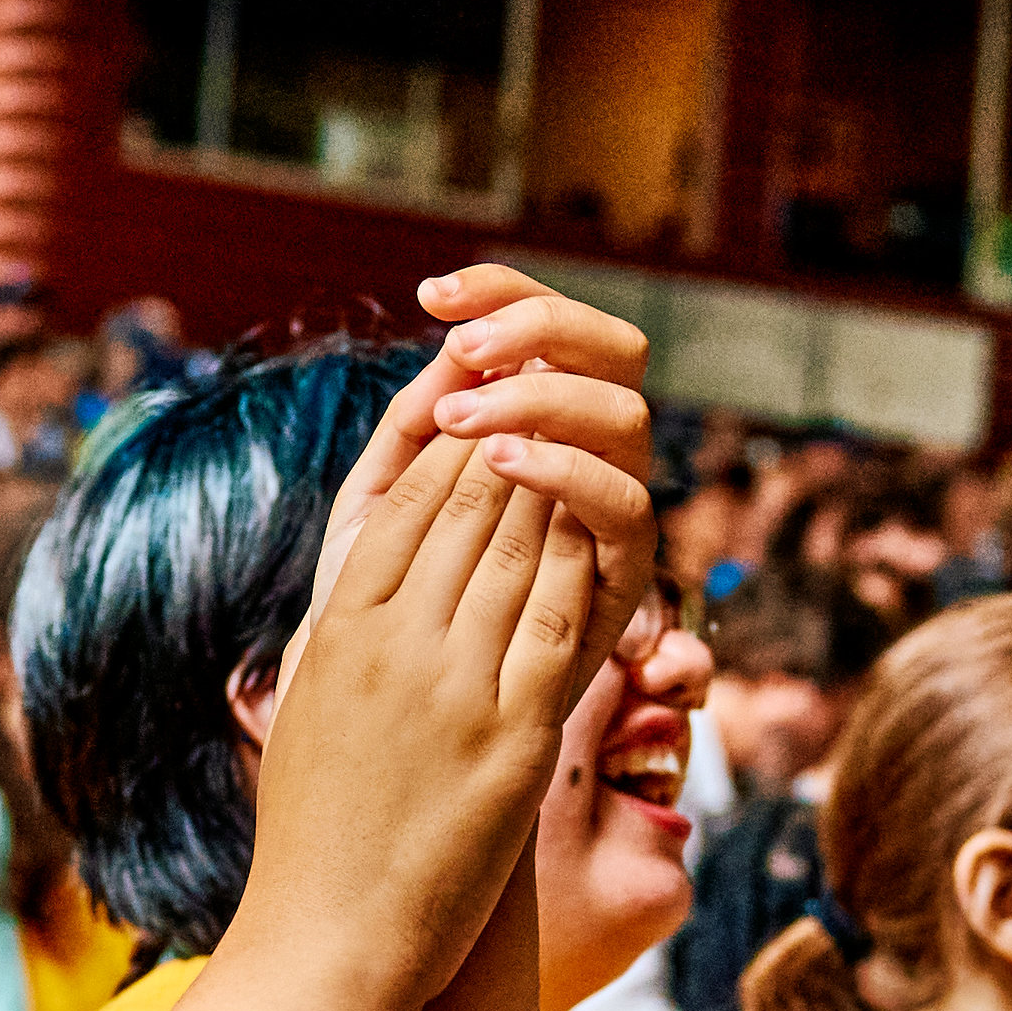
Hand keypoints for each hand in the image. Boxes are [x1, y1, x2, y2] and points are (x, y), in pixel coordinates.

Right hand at [237, 430, 623, 1010]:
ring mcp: (453, 687)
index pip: (401, 506)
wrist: (332, 937)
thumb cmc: (313, 834)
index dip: (451, 448)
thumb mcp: (307, 710)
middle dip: (513, 444)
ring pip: (517, 552)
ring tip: (586, 449)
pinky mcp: (514, 736)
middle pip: (464, 512)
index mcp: (335, 631)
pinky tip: (608, 537)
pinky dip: (585, 570)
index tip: (486, 410)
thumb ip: (333, 642)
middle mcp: (392, 646)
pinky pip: (559, 625)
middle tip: (551, 398)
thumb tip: (358, 594)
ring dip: (557, 491)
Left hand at [294, 263, 656, 668]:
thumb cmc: (391, 605)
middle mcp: (591, 453)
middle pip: (615, 348)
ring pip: (626, 414)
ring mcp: (612, 510)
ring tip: (462, 413)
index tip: (432, 294)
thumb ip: (414, 427)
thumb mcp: (385, 504)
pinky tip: (500, 460)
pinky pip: (626, 505)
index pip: (549, 325)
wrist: (404, 719)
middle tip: (464, 345)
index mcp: (540, 421)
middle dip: (541, 326)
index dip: (504, 291)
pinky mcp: (621, 575)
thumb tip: (447, 340)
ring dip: (544, 398)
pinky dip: (567, 469)